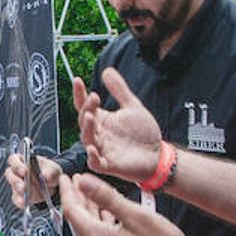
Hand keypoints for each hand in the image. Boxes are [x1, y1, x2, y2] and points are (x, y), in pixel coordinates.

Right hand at [5, 153, 60, 209]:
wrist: (53, 187)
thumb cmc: (50, 173)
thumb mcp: (53, 169)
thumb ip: (50, 172)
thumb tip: (46, 177)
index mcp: (22, 161)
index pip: (13, 159)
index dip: (17, 165)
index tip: (25, 171)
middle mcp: (16, 172)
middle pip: (9, 174)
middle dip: (16, 181)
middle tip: (25, 186)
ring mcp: (16, 185)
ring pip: (13, 188)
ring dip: (21, 192)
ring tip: (30, 195)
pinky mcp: (18, 196)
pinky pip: (17, 200)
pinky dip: (22, 202)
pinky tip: (28, 202)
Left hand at [57, 173, 198, 235]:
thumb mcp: (134, 215)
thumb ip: (106, 197)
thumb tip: (83, 182)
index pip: (72, 211)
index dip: (67, 191)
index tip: (64, 178)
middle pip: (78, 220)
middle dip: (76, 199)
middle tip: (76, 182)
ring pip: (89, 229)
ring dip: (88, 209)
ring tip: (90, 193)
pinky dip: (99, 222)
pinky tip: (107, 213)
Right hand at [74, 69, 163, 183]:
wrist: (158, 155)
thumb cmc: (144, 134)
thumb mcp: (132, 106)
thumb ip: (119, 90)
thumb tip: (107, 71)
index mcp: (102, 120)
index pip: (84, 105)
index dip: (79, 94)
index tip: (78, 81)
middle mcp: (99, 134)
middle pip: (84, 120)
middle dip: (87, 109)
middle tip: (94, 98)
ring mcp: (102, 149)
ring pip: (87, 139)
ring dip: (87, 128)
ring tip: (91, 116)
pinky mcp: (109, 165)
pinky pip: (95, 162)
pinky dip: (92, 156)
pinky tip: (91, 148)